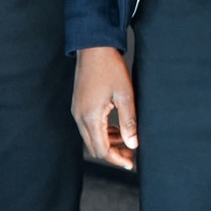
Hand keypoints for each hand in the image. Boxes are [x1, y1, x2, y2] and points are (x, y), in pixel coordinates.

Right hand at [72, 47, 137, 169]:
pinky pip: (88, 127)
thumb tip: (133, 143)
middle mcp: (79, 117)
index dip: (116, 159)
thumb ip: (129, 121)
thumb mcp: (125, 94)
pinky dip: (102, 132)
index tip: (131, 163)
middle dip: (113, 154)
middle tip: (131, 154)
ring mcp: (77, 111)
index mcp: (90, 117)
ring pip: (91, 138)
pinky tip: (116, 128)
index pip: (102, 150)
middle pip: (94, 147)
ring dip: (108, 143)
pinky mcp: (78, 105)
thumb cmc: (110, 68)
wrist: (94, 47)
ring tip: (127, 141)